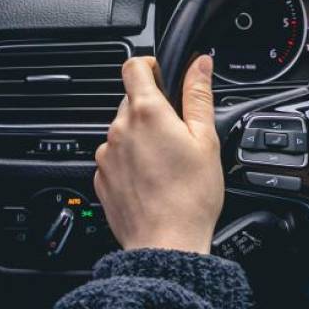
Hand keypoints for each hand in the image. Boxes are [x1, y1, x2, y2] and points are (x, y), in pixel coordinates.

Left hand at [93, 55, 223, 254]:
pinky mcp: (101, 176)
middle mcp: (120, 127)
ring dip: (140, 136)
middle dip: (152, 109)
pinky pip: (115, 156)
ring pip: (123, 130)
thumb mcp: (206, 140)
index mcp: (147, 111)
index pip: (133, 66)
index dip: (149, 65)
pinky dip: (130, 160)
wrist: (166, 245)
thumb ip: (199, 95)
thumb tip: (200, 64)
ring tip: (166, 162)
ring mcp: (107, 153)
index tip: (162, 75)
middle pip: (131, 101)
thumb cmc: (191, 197)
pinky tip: (151, 179)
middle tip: (177, 133)